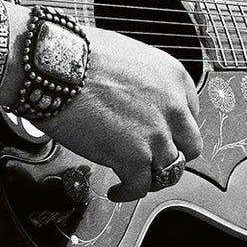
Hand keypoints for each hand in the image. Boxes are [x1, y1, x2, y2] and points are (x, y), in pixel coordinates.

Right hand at [45, 26, 202, 202]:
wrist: (54, 67)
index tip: (166, 135)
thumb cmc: (79, 55)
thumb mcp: (127, 55)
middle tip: (155, 159)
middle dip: (172, 155)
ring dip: (151, 177)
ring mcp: (155, 133)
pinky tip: (118, 189)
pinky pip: (140, 186)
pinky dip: (128, 192)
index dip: (176, 129)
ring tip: (135, 178)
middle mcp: (171, 106)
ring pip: (169, 170)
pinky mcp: (133, 157)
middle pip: (188, 146)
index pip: (191, 113)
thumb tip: (134, 96)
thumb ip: (142, 80)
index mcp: (172, 77)